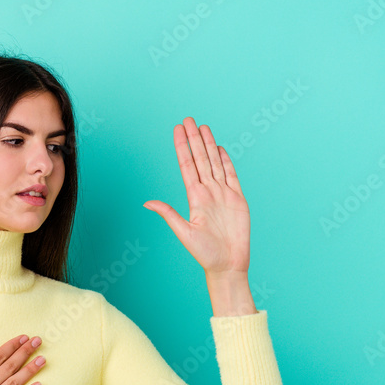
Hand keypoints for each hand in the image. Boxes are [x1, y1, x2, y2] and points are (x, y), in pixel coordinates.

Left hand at [143, 116, 250, 275]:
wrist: (228, 265)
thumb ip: (168, 214)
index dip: (182, 147)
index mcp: (194, 198)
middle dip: (194, 139)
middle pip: (200, 159)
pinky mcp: (238, 199)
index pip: (187, 165)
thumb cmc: (205, 254)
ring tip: (203, 127)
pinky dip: (226, 161)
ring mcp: (223, 194)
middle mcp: (208, 192)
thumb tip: (147, 202)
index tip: (177, 130)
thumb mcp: (184, 232)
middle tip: (188, 119)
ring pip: (215, 163)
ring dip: (209, 145)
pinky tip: (220, 148)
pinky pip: (231, 175)